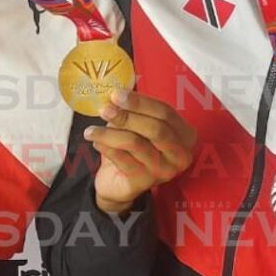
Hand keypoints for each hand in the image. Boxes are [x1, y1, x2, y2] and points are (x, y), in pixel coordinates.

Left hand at [85, 90, 195, 213]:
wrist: (120, 181)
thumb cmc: (133, 146)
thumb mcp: (138, 124)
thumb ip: (133, 109)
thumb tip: (116, 93)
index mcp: (184, 134)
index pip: (166, 112)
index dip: (140, 102)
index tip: (116, 94)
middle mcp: (179, 154)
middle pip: (155, 129)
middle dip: (127, 117)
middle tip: (104, 109)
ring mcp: (164, 170)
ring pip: (136, 144)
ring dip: (109, 133)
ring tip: (91, 130)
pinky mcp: (144, 182)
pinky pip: (123, 159)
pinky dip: (107, 148)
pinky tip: (96, 143)